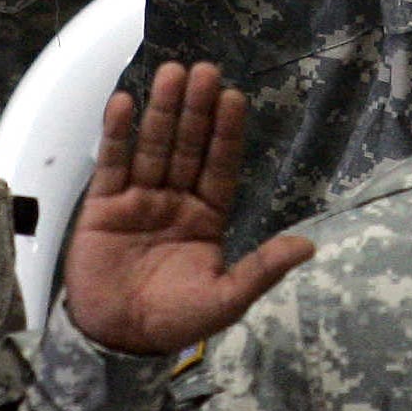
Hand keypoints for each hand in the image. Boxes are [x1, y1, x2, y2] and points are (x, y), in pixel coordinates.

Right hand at [63, 63, 313, 356]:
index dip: (226, 133)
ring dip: (162, 111)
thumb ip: (261, 269)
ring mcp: (138, 199)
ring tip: (172, 73)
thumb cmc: (175, 320)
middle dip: (196, 111)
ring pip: (153, 146)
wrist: (116, 341)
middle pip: (187, 147)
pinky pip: (112, 164)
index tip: (235, 97)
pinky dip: (116, 134)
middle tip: (205, 70)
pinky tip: (124, 102)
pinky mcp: (102, 205)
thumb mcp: (225, 299)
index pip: (219, 166)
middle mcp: (174, 199)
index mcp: (206, 217)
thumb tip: (309, 246)